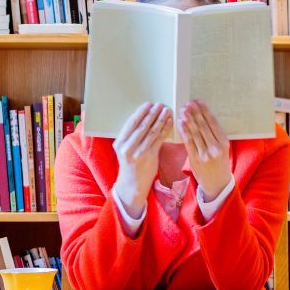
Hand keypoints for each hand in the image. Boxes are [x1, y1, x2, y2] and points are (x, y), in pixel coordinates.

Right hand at [112, 102, 171, 216]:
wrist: (132, 185)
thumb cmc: (130, 164)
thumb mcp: (125, 150)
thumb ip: (131, 136)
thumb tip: (145, 117)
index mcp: (119, 143)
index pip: (130, 123)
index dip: (140, 112)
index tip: (148, 104)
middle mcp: (127, 148)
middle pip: (142, 126)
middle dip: (152, 113)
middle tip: (160, 104)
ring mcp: (139, 153)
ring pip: (152, 132)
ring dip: (161, 119)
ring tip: (167, 110)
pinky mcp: (150, 157)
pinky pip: (159, 140)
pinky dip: (165, 130)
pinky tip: (170, 122)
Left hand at [179, 101, 232, 200]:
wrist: (217, 183)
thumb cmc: (219, 163)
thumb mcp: (222, 148)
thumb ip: (214, 135)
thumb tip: (202, 117)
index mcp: (224, 142)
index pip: (213, 123)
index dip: (205, 111)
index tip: (199, 102)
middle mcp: (215, 148)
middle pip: (203, 126)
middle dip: (195, 113)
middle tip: (189, 103)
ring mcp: (205, 154)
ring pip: (195, 133)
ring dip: (188, 120)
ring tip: (184, 110)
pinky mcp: (195, 159)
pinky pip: (189, 143)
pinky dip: (184, 132)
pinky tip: (181, 123)